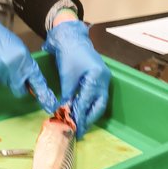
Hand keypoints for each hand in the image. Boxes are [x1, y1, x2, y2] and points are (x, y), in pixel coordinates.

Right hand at [0, 7, 57, 112]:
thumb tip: (30, 80)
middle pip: (19, 90)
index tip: (46, 101)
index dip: (41, 91)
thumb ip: (26, 65)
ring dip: (5, 77)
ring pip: (6, 84)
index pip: (36, 80)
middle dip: (20, 87)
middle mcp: (11, 68)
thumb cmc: (1, 38)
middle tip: (16, 79)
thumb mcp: (20, 49)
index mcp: (23, 59)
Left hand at [43, 20, 110, 136]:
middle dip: (89, 119)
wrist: (71, 37)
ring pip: (99, 102)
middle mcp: (104, 79)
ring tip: (81, 125)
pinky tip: (82, 112)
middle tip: (80, 131)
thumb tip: (63, 111)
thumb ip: (67, 95)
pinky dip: (90, 105)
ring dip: (90, 114)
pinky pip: (96, 96)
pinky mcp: (98, 78)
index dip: (79, 115)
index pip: (87, 101)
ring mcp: (103, 78)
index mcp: (97, 77)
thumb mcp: (66, 76)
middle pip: (99, 105)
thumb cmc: (68, 53)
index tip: (72, 126)